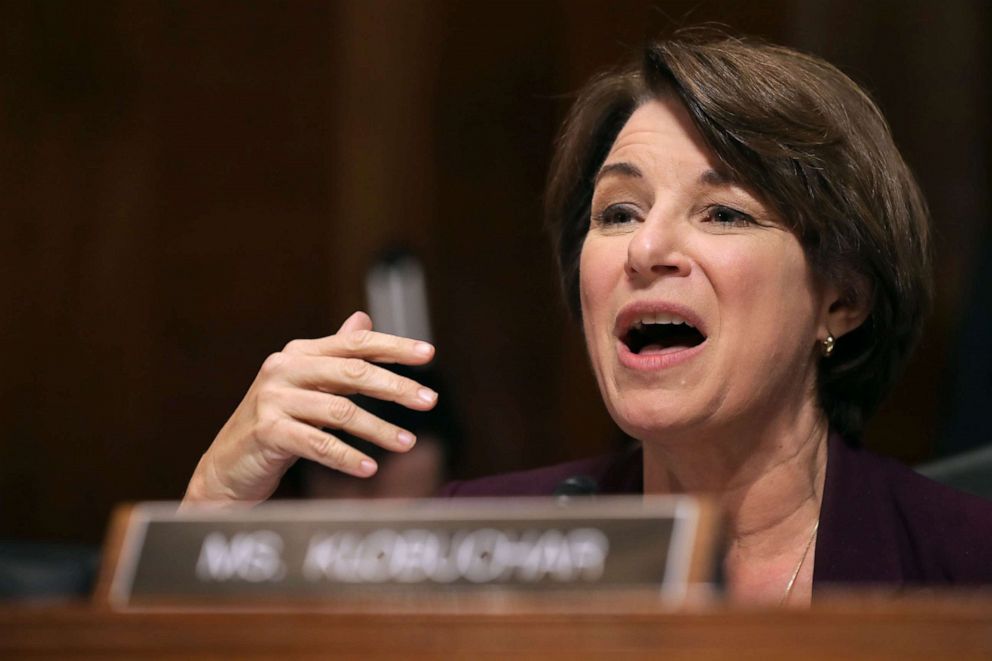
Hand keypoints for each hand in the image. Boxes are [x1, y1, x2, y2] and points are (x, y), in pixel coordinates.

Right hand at [181, 311, 436, 507]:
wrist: (227, 468)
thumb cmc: (275, 425)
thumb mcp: (307, 386)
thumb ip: (336, 356)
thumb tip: (363, 318)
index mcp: (299, 354)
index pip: (355, 343)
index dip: (394, 347)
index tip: (429, 354)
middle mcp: (284, 369)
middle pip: (352, 372)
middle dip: (395, 386)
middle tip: (429, 400)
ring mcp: (272, 399)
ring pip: (340, 411)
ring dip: (379, 429)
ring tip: (408, 443)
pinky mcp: (266, 432)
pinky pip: (317, 443)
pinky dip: (346, 456)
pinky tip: (369, 468)